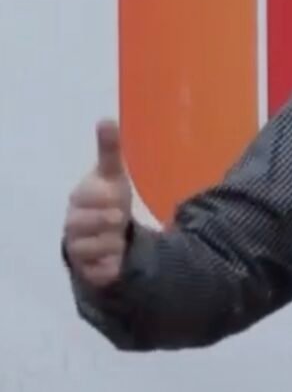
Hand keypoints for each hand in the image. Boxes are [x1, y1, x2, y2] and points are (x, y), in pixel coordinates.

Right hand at [63, 120, 132, 288]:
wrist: (107, 231)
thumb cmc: (108, 198)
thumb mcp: (112, 174)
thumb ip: (109, 150)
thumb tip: (106, 119)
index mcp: (79, 198)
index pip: (86, 196)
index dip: (105, 197)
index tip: (118, 195)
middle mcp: (72, 222)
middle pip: (84, 224)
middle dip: (107, 220)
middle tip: (120, 217)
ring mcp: (77, 246)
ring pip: (90, 248)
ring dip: (110, 243)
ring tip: (118, 237)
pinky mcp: (86, 270)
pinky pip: (96, 272)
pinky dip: (108, 267)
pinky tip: (116, 261)